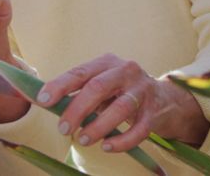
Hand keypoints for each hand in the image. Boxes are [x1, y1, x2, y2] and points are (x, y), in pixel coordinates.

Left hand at [38, 54, 209, 151]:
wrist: (166, 100)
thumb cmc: (122, 93)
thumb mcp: (102, 86)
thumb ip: (77, 92)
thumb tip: (43, 101)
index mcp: (108, 62)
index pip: (80, 72)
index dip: (60, 86)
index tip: (43, 101)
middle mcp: (126, 71)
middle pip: (98, 88)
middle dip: (76, 109)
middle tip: (62, 129)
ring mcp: (143, 90)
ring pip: (119, 109)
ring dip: (97, 127)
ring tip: (82, 140)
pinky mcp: (155, 111)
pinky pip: (138, 129)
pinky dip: (121, 141)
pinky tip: (107, 147)